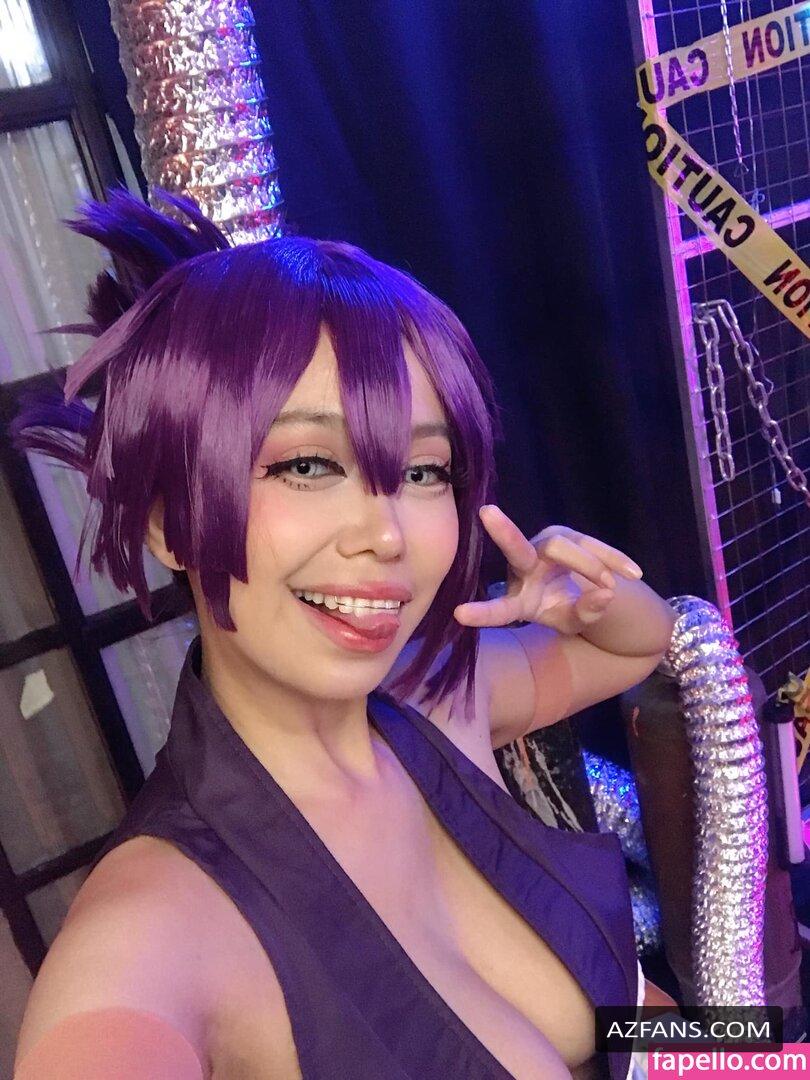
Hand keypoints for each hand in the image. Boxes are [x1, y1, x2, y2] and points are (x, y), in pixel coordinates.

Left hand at [454, 505, 643, 636]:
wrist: (586, 591)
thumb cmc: (567, 610)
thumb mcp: (576, 623)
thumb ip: (587, 614)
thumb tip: (605, 593)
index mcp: (519, 598)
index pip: (499, 607)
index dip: (482, 613)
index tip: (459, 614)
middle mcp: (525, 566)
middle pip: (518, 549)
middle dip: (503, 532)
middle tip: (487, 513)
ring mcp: (544, 546)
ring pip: (563, 547)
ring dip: (588, 566)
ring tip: (612, 586)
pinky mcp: (567, 535)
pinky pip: (590, 544)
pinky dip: (612, 560)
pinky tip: (632, 573)